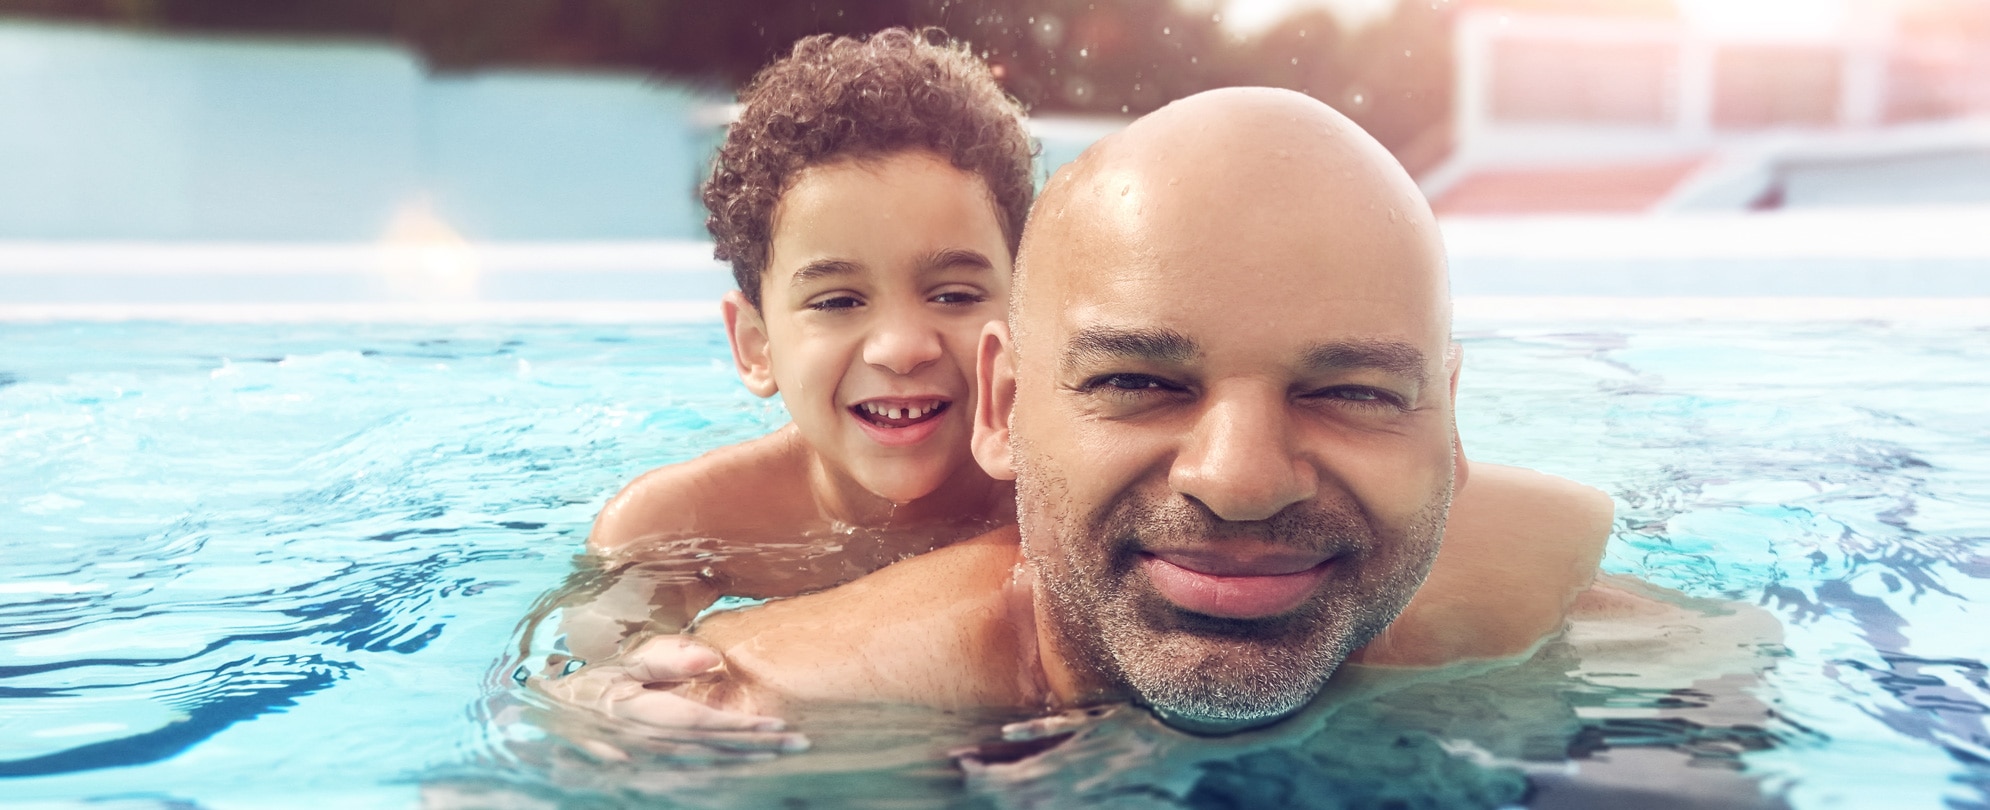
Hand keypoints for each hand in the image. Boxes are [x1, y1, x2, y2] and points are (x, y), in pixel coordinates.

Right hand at [531, 635, 808, 763]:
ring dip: (744, 761)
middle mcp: (647, 741)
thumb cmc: (599, 684)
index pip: (699, 722)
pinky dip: (722, 772)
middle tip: (799, 742)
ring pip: (705, 764)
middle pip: (711, 747)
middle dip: (756, 747)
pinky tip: (748, 767)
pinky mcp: (652, 771)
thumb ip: (666, 659)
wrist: (558, 716)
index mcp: (641, 712)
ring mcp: (649, 761)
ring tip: (781, 754)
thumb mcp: (626, 664)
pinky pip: (692, 774)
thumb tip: (710, 658)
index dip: (740, 725)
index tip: (777, 724)